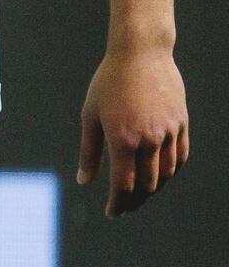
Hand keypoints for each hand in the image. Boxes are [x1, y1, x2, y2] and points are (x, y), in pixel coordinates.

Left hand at [79, 47, 189, 214]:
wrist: (141, 55)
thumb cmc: (108, 83)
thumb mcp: (90, 116)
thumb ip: (89, 152)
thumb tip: (85, 182)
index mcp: (123, 139)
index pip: (124, 185)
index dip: (118, 203)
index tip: (111, 212)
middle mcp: (150, 139)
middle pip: (147, 185)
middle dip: (134, 202)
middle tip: (124, 208)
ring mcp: (170, 132)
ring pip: (166, 174)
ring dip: (153, 190)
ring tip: (139, 195)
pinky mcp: (182, 123)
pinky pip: (180, 156)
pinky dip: (171, 172)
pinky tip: (160, 177)